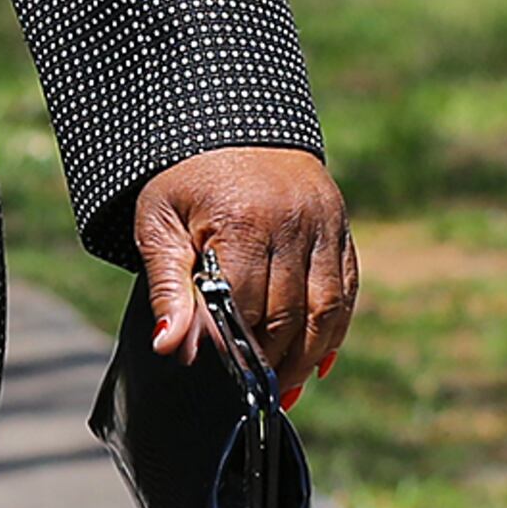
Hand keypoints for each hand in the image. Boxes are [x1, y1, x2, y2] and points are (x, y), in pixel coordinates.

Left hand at [133, 146, 355, 397]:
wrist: (227, 117)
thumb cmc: (185, 179)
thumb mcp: (159, 224)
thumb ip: (167, 287)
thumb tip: (171, 348)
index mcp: (241, 218)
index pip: (243, 306)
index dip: (231, 346)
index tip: (219, 373)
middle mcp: (291, 219)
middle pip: (287, 314)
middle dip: (269, 360)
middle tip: (252, 390)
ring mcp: (322, 220)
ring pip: (325, 309)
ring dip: (307, 357)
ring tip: (283, 386)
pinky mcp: (339, 223)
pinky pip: (347, 289)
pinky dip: (335, 331)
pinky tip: (317, 360)